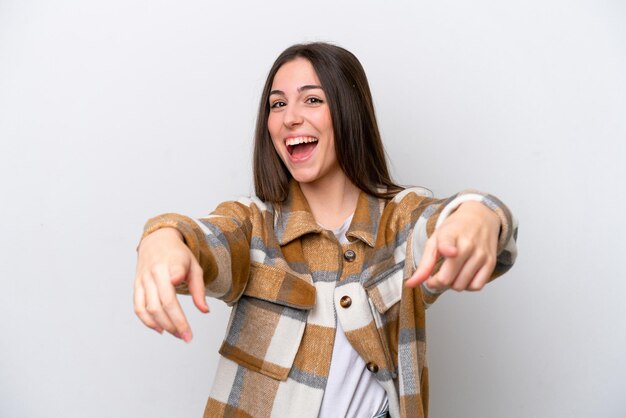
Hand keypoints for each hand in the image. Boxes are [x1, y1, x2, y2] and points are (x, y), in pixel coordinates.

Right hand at [133, 227, 208, 341]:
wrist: (156, 241)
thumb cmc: (178, 256)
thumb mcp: (194, 266)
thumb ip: (199, 288)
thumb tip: (204, 311)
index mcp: (173, 262)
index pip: (174, 270)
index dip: (175, 276)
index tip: (177, 281)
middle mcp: (156, 271)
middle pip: (165, 301)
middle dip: (176, 322)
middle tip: (187, 337)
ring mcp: (144, 279)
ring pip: (151, 308)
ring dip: (164, 325)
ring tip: (178, 334)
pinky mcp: (136, 286)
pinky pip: (138, 307)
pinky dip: (147, 321)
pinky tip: (160, 329)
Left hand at [405, 201, 499, 290]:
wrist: (481, 217)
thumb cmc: (455, 230)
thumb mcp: (435, 240)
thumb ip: (424, 264)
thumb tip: (411, 284)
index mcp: (450, 235)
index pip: (448, 243)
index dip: (448, 249)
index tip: (450, 252)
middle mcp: (468, 245)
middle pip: (447, 278)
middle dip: (437, 282)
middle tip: (435, 277)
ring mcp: (481, 255)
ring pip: (461, 286)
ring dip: (452, 285)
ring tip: (451, 273)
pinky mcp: (491, 263)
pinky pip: (476, 286)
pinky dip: (467, 286)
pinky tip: (463, 276)